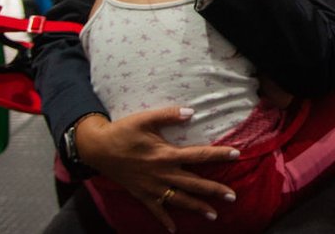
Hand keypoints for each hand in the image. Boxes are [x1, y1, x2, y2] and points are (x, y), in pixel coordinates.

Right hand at [75, 108, 240, 232]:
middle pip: (194, 183)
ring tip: (214, 215)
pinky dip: (165, 220)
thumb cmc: (123, 132)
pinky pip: (156, 210)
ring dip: (197, 208)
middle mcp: (162, 173)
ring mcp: (152, 187)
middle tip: (232, 196)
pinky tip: (174, 230)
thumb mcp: (145, 118)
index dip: (218, 154)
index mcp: (166, 154)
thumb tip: (191, 111)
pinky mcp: (141, 194)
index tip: (237, 153)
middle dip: (214, 190)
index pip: (199, 155)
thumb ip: (168, 115)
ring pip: (179, 200)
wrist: (97, 149)